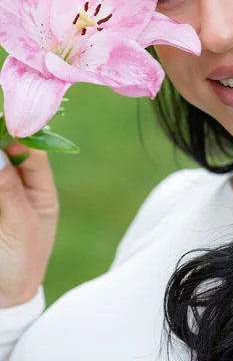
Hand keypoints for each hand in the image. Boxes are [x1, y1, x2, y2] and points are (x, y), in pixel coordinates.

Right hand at [0, 143, 58, 307]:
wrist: (2, 298)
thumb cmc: (22, 264)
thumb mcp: (22, 226)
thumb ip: (9, 191)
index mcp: (41, 191)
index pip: (34, 154)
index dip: (21, 136)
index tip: (7, 123)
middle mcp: (19, 188)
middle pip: (9, 154)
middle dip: (1, 141)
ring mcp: (1, 195)